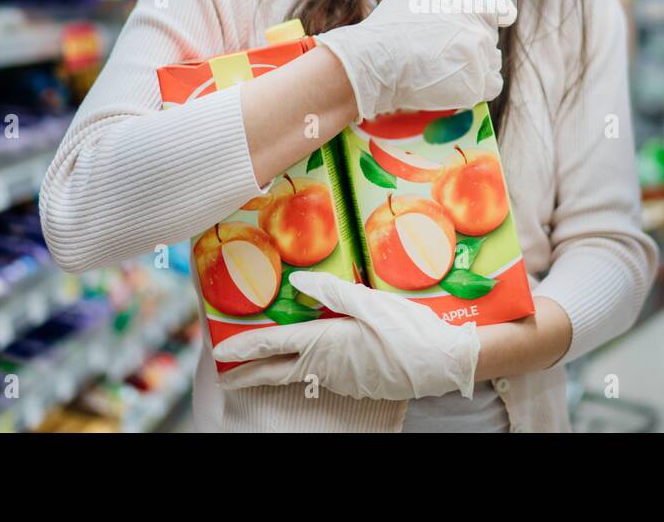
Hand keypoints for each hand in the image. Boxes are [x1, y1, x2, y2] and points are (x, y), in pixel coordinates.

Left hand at [212, 271, 480, 400]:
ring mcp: (340, 378)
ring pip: (297, 373)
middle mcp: (325, 365)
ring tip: (257, 362)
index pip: (273, 345)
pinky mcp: (355, 383)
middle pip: (276, 370)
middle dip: (247, 372)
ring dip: (274, 368)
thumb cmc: (409, 330)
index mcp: (325, 342)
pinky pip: (320, 375)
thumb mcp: (372, 302)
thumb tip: (297, 280)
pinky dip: (302, 369)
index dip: (244, 347)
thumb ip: (332, 290)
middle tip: (224, 374)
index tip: (220, 351)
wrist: (443, 363)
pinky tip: (305, 359)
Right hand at [314, 0, 515, 119]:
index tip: (504, 18)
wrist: (377, 61)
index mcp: (470, 8)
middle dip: (474, 43)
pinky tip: (461, 86)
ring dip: (477, 65)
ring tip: (448, 70)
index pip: (501, 11)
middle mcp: (479, 33)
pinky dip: (479, 87)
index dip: (501, 14)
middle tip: (449, 52)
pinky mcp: (474, 87)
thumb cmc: (390, 25)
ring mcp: (479, 61)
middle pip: (490, 40)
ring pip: (491, 63)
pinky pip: (491, 86)